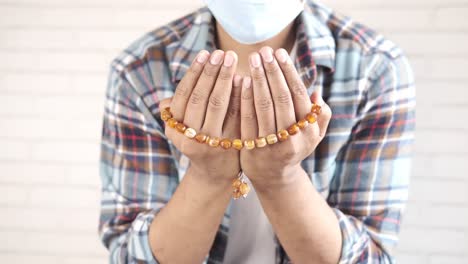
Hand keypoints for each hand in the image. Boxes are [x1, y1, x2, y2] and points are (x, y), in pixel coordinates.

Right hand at [159, 49, 241, 183]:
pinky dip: (239, 95)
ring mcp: (212, 142)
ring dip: (225, 79)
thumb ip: (176, 112)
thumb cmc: (197, 144)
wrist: (215, 176)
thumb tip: (166, 100)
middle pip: (201, 97)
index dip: (194, 73)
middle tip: (221, 52)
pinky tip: (245, 79)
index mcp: (175, 129)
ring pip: (218, 104)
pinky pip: (236, 115)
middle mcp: (191, 137)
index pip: (184, 95)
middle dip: (211, 72)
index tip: (205, 53)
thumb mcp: (180, 131)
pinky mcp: (232, 145)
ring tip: (232, 59)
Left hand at [240, 46, 331, 188]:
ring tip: (252, 60)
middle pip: (281, 97)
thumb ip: (320, 115)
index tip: (279, 53)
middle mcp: (292, 137)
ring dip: (258, 79)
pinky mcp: (251, 148)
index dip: (288, 72)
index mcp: (309, 130)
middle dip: (272, 71)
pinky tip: (241, 81)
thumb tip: (316, 93)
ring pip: (264, 106)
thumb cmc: (295, 148)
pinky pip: (248, 119)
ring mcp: (271, 144)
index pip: (299, 94)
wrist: (274, 178)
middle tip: (263, 51)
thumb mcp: (314, 136)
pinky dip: (244, 99)